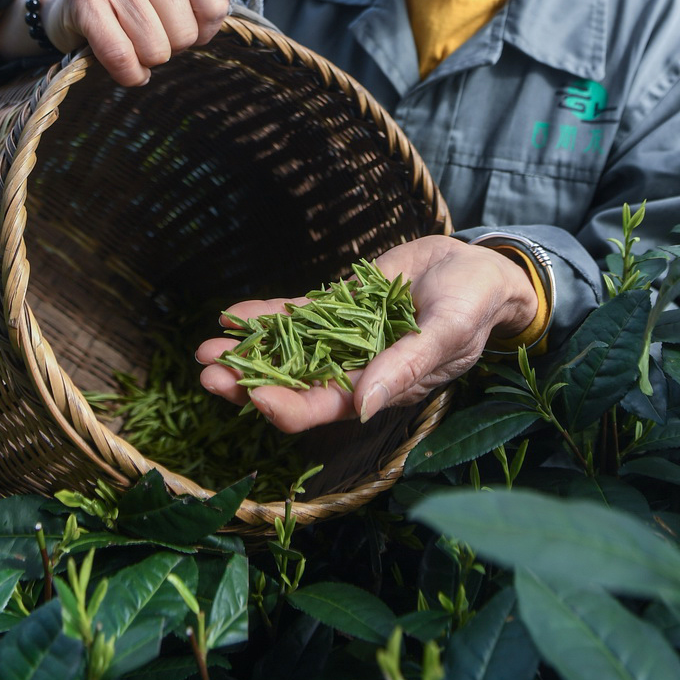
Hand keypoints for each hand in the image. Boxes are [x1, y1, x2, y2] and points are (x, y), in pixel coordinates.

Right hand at [0, 0, 255, 84]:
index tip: (180, 20)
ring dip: (147, 59)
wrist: (76, 0)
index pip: (216, 9)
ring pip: (155, 49)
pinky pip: (121, 56)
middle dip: (172, 44)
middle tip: (151, 30)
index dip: (202, 29)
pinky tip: (124, 65)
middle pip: (186, 32)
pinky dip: (127, 73)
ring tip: (133, 39)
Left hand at [196, 238, 538, 432]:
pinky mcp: (338, 309)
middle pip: (292, 385)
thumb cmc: (474, 306)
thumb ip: (406, 365)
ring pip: (284, 352)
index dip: (287, 407)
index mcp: (381, 389)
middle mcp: (354, 370)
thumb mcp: (448, 332)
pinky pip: (293, 317)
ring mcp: (342, 338)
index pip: (325, 409)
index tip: (254, 397)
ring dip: (244, 354)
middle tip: (207, 375)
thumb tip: (362, 405)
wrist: (477, 270)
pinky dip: (262, 318)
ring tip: (203, 351)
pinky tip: (229, 316)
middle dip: (248, 384)